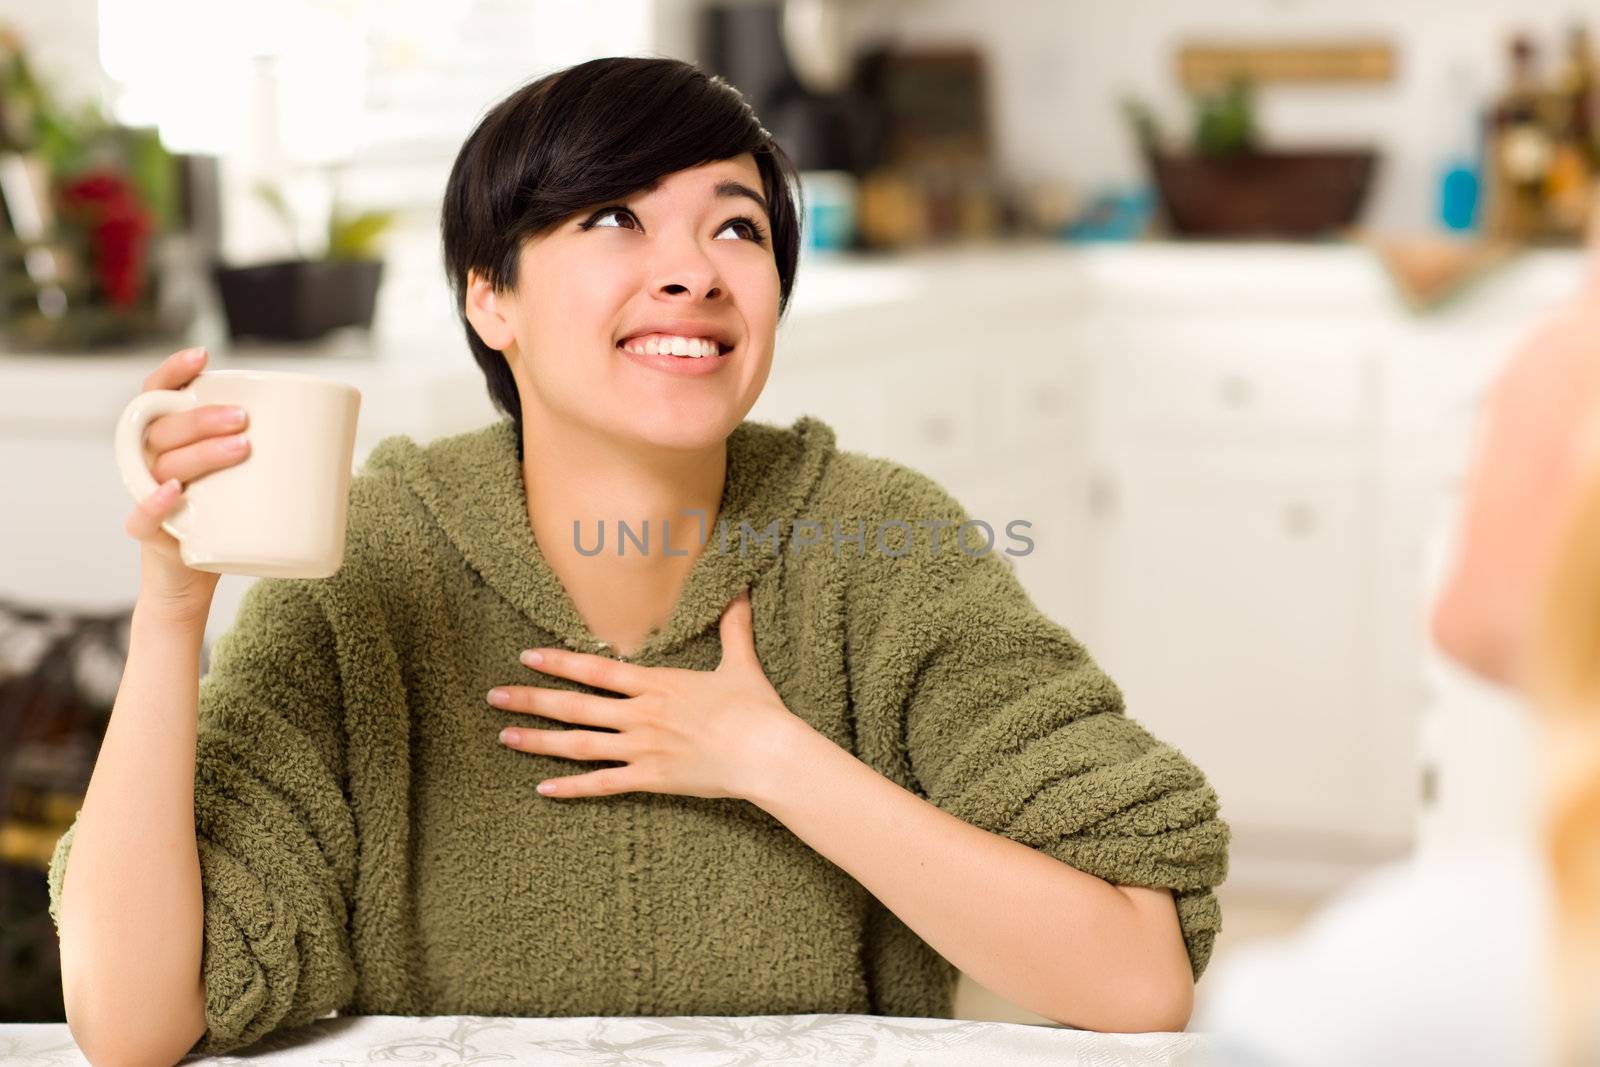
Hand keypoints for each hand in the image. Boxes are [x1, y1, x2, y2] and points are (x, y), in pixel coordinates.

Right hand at [124, 347, 251, 620]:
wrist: (196, 578)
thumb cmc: (228, 517)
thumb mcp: (247, 478)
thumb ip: (274, 454)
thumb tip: (340, 439)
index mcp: (168, 440)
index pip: (159, 396)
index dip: (174, 372)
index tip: (203, 357)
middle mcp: (150, 462)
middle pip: (166, 429)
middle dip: (204, 418)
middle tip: (246, 420)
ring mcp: (146, 496)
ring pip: (163, 465)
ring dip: (201, 452)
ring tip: (242, 448)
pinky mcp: (149, 533)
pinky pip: (141, 517)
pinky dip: (155, 504)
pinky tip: (177, 492)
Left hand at [487, 589, 806, 800]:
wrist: (768, 754)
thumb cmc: (756, 710)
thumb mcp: (741, 663)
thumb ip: (733, 627)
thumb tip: (741, 590)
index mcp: (658, 684)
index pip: (596, 670)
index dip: (559, 662)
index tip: (527, 656)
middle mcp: (641, 715)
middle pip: (574, 706)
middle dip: (531, 699)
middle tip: (494, 696)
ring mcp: (643, 749)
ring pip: (579, 745)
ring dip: (538, 741)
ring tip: (504, 737)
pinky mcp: (651, 779)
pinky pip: (603, 785)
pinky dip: (571, 789)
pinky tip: (542, 790)